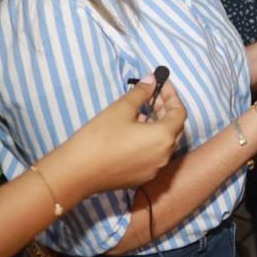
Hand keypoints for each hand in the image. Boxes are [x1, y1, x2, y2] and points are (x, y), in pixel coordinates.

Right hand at [68, 80, 185, 194]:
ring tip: (140, 112)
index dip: (172, 96)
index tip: (161, 84)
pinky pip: (154, 154)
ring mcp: (154, 168)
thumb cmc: (99, 138)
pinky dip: (150, 140)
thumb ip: (141, 92)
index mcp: (164, 137)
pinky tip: (133, 132)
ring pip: (164, 142)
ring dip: (157, 124)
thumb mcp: (121, 109)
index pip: (179, 112)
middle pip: (175, 127)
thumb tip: (151, 80)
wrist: (76, 172)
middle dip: (165, 109)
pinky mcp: (142, 177)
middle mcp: (165, 155)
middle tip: (151, 96)